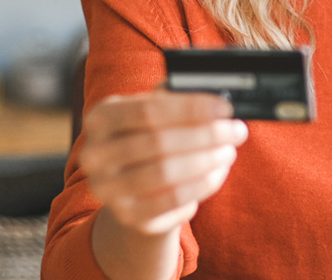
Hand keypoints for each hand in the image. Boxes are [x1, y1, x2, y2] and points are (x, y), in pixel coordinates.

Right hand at [80, 90, 247, 234]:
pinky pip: (172, 202)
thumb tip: (215, 97)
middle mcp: (95, 154)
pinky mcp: (127, 216)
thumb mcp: (154, 116)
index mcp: (100, 118)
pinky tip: (217, 174)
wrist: (133, 190)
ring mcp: (107, 189)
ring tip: (228, 152)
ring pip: (166, 173)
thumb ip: (175, 101)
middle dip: (206, 135)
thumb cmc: (149, 142)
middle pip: (158, 142)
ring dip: (207, 161)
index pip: (147, 109)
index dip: (190, 108)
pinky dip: (201, 186)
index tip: (224, 108)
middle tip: (236, 132)